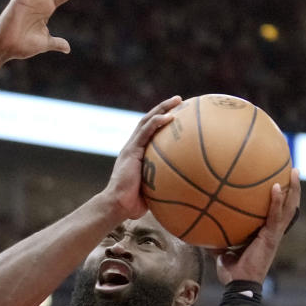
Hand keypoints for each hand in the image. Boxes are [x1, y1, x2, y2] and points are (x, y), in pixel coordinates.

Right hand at [101, 96, 182, 220]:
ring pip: (147, 121)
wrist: (117, 206)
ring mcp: (131, 147)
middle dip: (164, 108)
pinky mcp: (131, 151)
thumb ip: (164, 184)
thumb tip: (187, 190)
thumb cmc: (134, 205)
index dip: (162, 121)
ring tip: (178, 100)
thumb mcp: (153, 191)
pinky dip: (157, 122)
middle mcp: (133, 147)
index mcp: (137, 155)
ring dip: (162, 108)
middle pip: (149, 121)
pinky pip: (145, 132)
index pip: (150, 132)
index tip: (178, 114)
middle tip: (180, 100)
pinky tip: (170, 117)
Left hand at [215, 168, 300, 284]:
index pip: (277, 213)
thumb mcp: (222, 252)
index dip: (282, 198)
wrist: (239, 285)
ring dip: (294, 189)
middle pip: (289, 207)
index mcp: (265, 234)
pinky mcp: (272, 238)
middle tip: (294, 170)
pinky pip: (276, 216)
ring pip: (290, 208)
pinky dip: (277, 201)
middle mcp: (273, 232)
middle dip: (294, 189)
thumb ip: (217, 240)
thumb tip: (201, 229)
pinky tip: (275, 187)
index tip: (281, 181)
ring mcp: (274, 235)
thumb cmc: (232, 272)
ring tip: (295, 171)